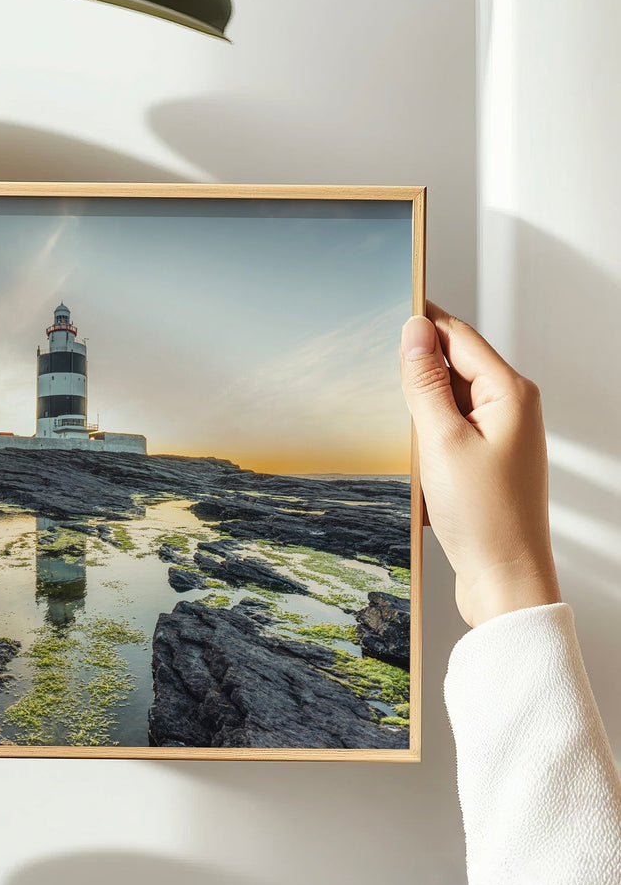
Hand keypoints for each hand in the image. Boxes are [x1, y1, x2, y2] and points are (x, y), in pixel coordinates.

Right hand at [400, 301, 560, 627]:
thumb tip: (414, 331)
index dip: (421, 321)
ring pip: (447, 399)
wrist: (504, 579)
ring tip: (394, 426)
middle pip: (453, 364)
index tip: (385, 305)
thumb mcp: (442, 441)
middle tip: (374, 371)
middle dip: (414, 368)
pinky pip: (448, 429)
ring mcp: (499, 435)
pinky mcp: (484, 460)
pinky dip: (424, 433)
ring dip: (417, 406)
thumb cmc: (483, 517)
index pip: (458, 336)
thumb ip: (426, 382)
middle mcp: (510, 408)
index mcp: (510, 393)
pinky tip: (407, 452)